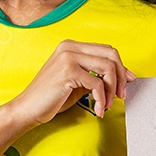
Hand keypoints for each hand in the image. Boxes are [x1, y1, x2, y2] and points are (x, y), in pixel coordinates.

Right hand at [9, 40, 134, 126]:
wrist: (28, 109)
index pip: (106, 50)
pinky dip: (102, 99)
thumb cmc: (52, 98)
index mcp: (72, 46)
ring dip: (112, 90)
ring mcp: (68, 57)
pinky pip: (97, 84)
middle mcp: (70, 47)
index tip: (127, 82)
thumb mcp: (78, 83)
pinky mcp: (67, 71)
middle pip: (111, 55)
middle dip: (121, 76)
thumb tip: (125, 77)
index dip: (121, 66)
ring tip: (106, 104)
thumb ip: (97, 76)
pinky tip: (98, 109)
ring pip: (107, 68)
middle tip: (121, 95)